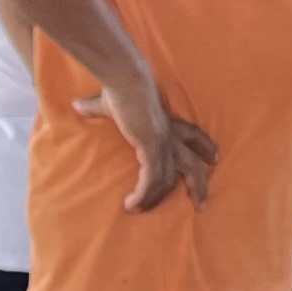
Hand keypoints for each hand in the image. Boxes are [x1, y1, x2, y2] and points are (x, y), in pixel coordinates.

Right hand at [74, 80, 217, 211]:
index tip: (215, 159)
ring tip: (139, 210)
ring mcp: (163, 144)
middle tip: (201, 205)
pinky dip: (142, 195)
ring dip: (155, 199)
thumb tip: (76, 105)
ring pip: (169, 180)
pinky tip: (131, 204)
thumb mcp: (108, 102)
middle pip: (194, 165)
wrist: (127, 81)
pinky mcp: (151, 149)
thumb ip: (93, 107)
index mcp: (166, 123)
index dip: (205, 147)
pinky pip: (151, 180)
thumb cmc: (120, 87)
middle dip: (200, 186)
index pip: (193, 136)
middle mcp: (170, 137)